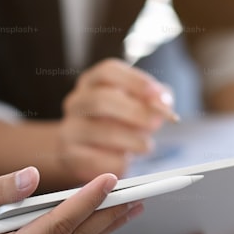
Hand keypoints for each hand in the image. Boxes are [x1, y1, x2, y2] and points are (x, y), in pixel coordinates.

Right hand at [57, 59, 177, 182]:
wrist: (83, 150)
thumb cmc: (116, 121)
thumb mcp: (135, 104)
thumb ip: (153, 99)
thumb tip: (164, 102)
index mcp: (92, 82)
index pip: (108, 71)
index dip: (135, 81)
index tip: (156, 94)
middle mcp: (76, 102)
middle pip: (100, 100)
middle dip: (134, 112)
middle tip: (155, 124)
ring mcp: (70, 129)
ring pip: (101, 132)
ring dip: (131, 140)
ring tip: (146, 145)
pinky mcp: (70, 156)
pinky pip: (98, 159)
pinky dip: (119, 161)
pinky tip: (126, 160)